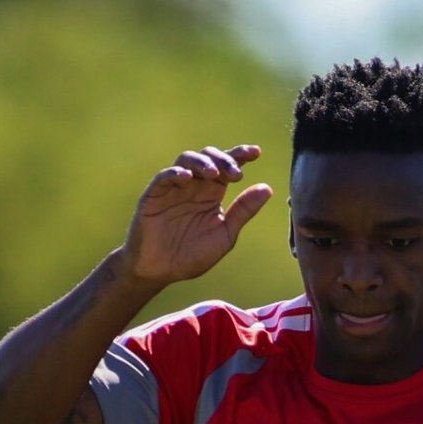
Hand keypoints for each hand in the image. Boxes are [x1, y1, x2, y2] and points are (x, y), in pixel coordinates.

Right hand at [120, 145, 272, 289]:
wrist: (159, 271)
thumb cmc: (191, 256)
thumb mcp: (224, 235)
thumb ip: (243, 212)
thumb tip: (267, 189)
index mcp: (212, 194)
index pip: (228, 166)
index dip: (241, 155)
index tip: (256, 152)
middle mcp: (195, 185)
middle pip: (210, 157)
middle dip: (224, 159)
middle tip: (235, 174)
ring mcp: (174, 188)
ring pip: (187, 159)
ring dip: (202, 162)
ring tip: (213, 174)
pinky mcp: (154, 194)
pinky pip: (165, 176)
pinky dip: (176, 173)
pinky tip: (188, 179)